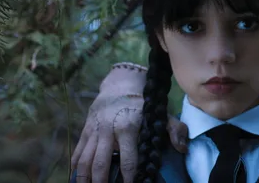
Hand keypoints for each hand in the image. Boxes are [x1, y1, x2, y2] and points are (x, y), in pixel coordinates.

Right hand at [70, 62, 188, 182]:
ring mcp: (94, 130)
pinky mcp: (86, 129)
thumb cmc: (142, 104)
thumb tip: (182, 149)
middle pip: (101, 163)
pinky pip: (78, 151)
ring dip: (85, 178)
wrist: (119, 86)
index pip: (128, 160)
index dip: (129, 178)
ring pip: (85, 159)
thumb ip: (174, 130)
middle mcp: (108, 130)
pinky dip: (76, 166)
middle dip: (100, 182)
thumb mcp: (160, 114)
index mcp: (127, 128)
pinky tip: (76, 177)